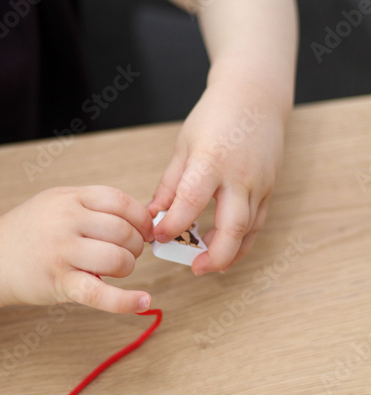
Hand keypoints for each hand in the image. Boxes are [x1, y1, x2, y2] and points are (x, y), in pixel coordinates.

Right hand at [0, 186, 153, 312]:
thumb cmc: (35, 229)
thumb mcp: (61, 202)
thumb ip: (96, 206)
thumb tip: (142, 219)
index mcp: (71, 199)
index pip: (120, 202)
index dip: (141, 218)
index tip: (146, 230)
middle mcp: (67, 222)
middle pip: (123, 232)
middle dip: (136, 245)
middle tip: (128, 251)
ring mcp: (62, 253)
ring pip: (117, 259)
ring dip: (128, 266)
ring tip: (118, 268)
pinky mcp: (60, 283)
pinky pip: (100, 294)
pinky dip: (125, 301)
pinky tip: (143, 301)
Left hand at [147, 80, 285, 274]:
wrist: (255, 96)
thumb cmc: (215, 117)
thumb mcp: (184, 146)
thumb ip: (170, 184)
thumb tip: (154, 215)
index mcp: (211, 161)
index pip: (190, 202)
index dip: (173, 226)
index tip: (158, 237)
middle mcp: (239, 176)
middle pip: (231, 228)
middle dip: (213, 256)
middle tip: (194, 268)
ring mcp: (259, 184)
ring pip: (248, 231)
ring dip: (229, 253)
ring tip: (207, 264)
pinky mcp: (269, 189)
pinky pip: (257, 223)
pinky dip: (243, 241)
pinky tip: (228, 252)